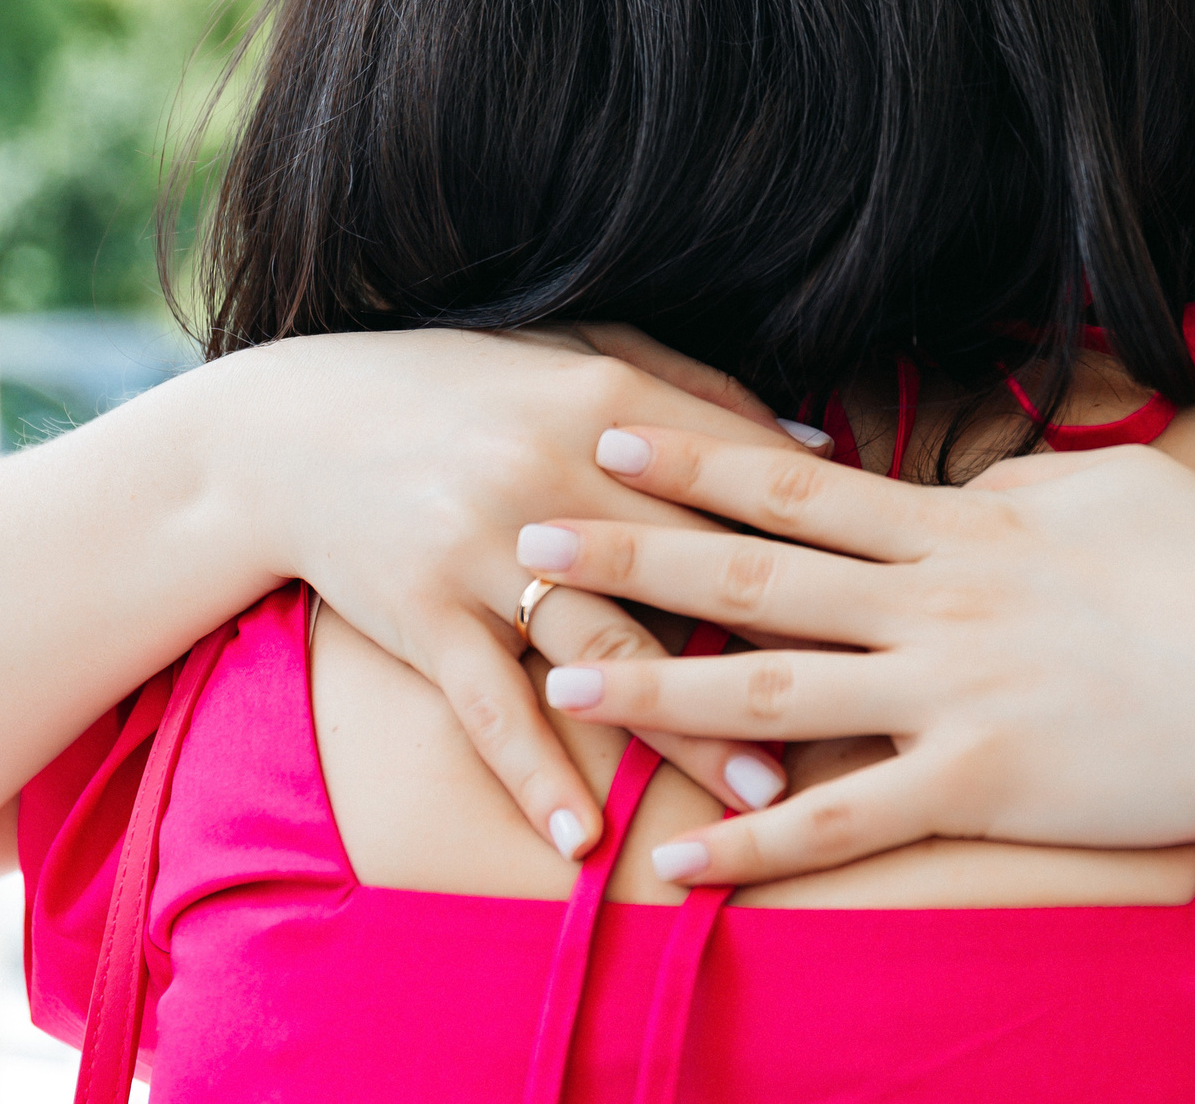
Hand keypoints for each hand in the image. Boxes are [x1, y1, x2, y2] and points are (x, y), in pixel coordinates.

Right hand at [173, 325, 821, 854]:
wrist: (294, 428)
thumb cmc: (463, 388)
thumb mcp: (578, 353)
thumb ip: (701, 393)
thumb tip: (823, 443)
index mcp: (605, 398)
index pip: (740, 476)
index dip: (823, 539)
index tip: (901, 600)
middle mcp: (554, 473)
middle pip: (696, 574)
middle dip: (784, 649)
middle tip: (870, 722)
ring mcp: (485, 548)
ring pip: (610, 651)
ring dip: (688, 732)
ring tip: (761, 798)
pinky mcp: (423, 614)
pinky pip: (490, 708)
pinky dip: (537, 776)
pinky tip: (584, 841)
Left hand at [524, 425, 1194, 882]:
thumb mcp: (1119, 493)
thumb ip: (1028, 484)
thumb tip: (978, 484)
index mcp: (964, 527)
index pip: (799, 487)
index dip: (696, 455)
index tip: (609, 429)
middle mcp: (935, 601)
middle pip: (752, 574)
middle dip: (631, 552)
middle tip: (526, 535)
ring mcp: (951, 695)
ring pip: (771, 689)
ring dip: (658, 684)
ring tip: (560, 679)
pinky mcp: (982, 786)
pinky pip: (843, 820)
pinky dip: (754, 839)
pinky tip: (676, 856)